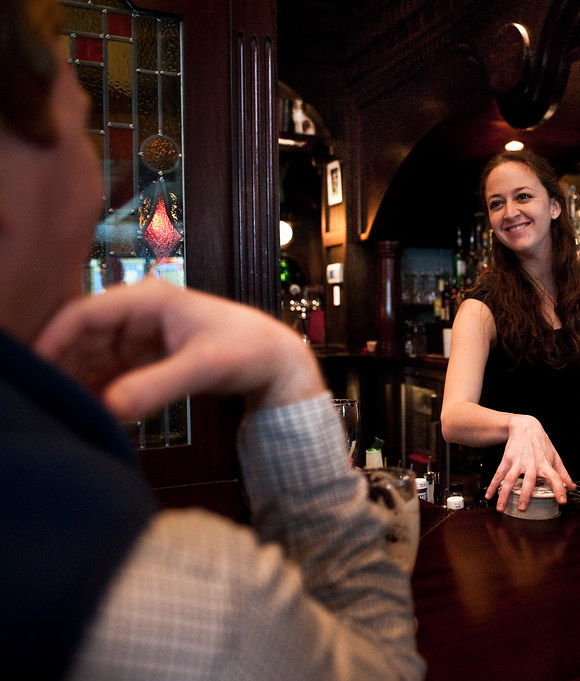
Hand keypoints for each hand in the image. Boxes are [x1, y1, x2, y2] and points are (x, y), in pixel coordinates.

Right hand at [33, 278, 324, 419]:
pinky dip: (96, 388)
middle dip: (62, 365)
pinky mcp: (145, 356)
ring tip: (64, 409)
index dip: (54, 340)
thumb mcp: (204, 367)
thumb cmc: (248, 349)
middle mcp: (138, 312)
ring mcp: (139, 335)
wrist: (275, 360)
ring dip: (77, 379)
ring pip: (90, 356)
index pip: (83, 313)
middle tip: (48, 400)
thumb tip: (111, 407)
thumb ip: (158, 386)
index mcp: (148, 299)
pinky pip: (108, 371)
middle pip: (81, 336)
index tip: (36, 371)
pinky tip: (87, 410)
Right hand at [487, 414, 574, 511]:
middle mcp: (532, 464)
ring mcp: (518, 461)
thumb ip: (563, 473)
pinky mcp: (507, 459)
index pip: (555, 478)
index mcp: (545, 464)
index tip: (562, 501)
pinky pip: (499, 474)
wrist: (525, 426)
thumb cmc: (541, 442)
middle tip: (523, 508)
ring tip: (501, 508)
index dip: (560, 490)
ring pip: (510, 480)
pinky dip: (493, 485)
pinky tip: (489, 495)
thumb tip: (572, 487)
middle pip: (528, 481)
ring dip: (504, 494)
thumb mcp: (554, 456)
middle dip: (525, 495)